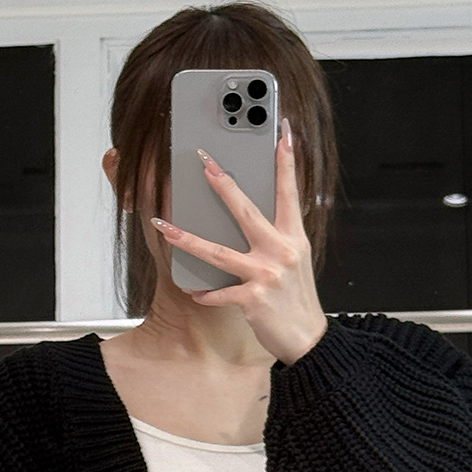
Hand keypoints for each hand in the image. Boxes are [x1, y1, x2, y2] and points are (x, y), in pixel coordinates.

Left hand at [150, 119, 328, 365]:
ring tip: (163, 226)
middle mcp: (280, 251)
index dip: (286, 160)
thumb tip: (252, 214)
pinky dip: (205, 293)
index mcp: (293, 237)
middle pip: (246, 210)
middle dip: (222, 184)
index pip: (289, 191)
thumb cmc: (297, 298)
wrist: (308, 339)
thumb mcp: (296, 259)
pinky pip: (219, 292)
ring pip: (218, 252)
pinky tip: (194, 291)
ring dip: (186, 238)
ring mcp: (266, 274)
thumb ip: (278, 235)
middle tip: (203, 162)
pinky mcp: (253, 299)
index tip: (282, 132)